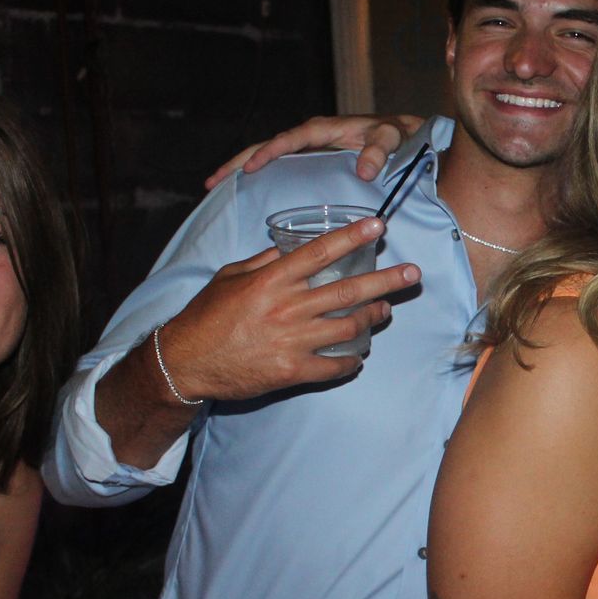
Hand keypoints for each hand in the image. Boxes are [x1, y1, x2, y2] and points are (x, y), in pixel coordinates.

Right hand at [156, 216, 420, 400]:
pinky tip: (359, 355)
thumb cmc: (205, 316)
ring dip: (373, 318)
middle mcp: (286, 308)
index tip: (379, 227)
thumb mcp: (230, 277)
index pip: (320, 252)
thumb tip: (291, 247)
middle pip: (348, 291)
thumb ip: (264, 262)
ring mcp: (292, 341)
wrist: (185, 363)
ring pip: (349, 328)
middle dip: (386, 281)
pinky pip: (334, 366)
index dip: (352, 238)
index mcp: (271, 280)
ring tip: (385, 311)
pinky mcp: (292, 371)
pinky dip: (351, 361)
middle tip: (412, 274)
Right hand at [204, 114, 427, 189]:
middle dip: (239, 162)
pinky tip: (244, 192)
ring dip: (241, 168)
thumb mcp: (391, 138)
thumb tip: (365, 171)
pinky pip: (280, 165)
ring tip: (215, 186)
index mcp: (324, 129)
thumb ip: (380, 150)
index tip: (248, 169)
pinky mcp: (311, 158)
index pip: (288, 140)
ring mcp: (309, 147)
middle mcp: (311, 136)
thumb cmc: (397, 134)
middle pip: (266, 147)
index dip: (267, 153)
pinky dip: (260, 174)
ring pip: (267, 155)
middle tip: (211, 181)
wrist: (405, 133)